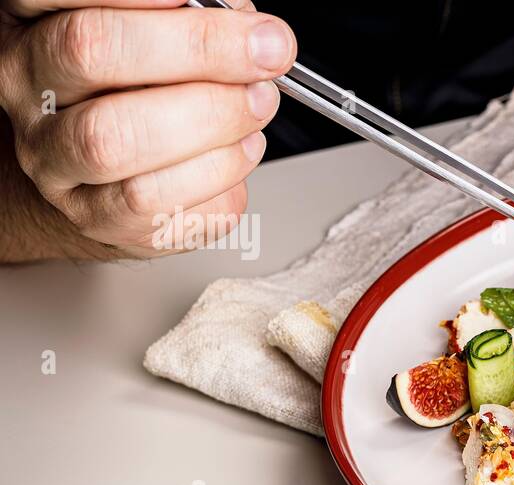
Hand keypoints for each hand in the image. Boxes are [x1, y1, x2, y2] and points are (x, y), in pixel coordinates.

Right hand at [0, 0, 294, 256]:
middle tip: (265, 54)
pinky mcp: (96, 217)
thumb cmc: (143, 91)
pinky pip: (160, 204)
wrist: (116, 177)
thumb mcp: (161, 34)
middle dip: (198, 50)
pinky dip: (221, 176)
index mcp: (34, 24)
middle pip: (91, 53)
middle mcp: (31, 89)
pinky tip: (240, 152)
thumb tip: (252, 27)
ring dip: (213, 122)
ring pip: (118, 141)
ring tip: (257, 107)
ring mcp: (55, 159)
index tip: (227, 5)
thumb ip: (195, 17)